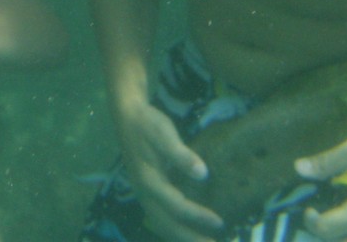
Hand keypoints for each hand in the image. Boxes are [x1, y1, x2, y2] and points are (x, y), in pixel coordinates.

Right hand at [114, 100, 223, 241]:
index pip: (176, 206)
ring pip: (162, 224)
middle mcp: (143, 193)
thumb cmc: (148, 124)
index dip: (198, 216)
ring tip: (204, 241)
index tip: (219, 221)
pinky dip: (175, 228)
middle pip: (166, 224)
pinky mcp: (147, 193)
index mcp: (148, 180)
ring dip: (182, 236)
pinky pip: (160, 218)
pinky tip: (190, 229)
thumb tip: (203, 174)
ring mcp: (143, 194)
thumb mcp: (164, 134)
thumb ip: (181, 155)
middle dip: (190, 238)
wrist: (127, 117)